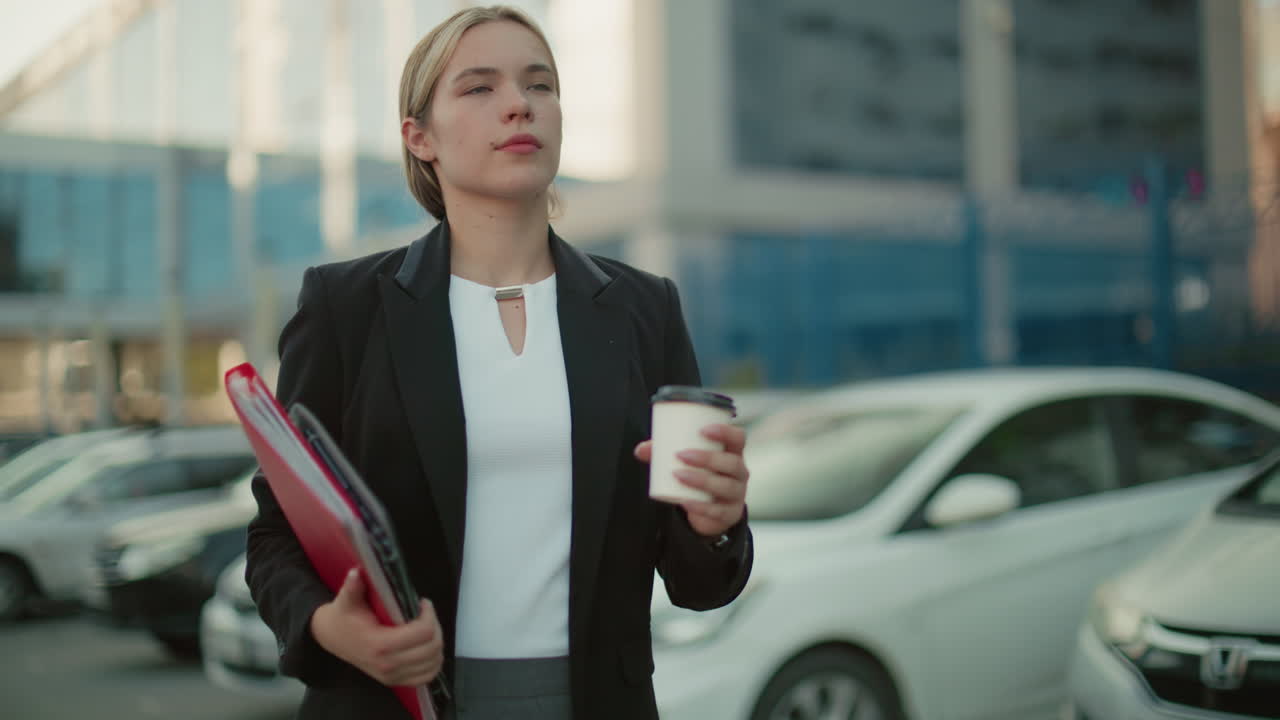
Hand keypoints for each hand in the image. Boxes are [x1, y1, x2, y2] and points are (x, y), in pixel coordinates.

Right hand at [310, 568, 443, 686]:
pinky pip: (426, 677)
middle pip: (432, 647)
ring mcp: (393, 676)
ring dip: (437, 643)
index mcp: (379, 644)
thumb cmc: (343, 617)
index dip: (429, 615)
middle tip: (426, 614)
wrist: (331, 638)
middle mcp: (388, 665)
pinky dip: (433, 662)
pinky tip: (427, 647)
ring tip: (427, 627)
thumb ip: (353, 587)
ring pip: (433, 662)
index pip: (423, 632)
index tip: (423, 604)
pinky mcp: (395, 682)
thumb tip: (357, 573)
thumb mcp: (346, 599)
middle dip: (435, 626)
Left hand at [634, 423, 749, 537]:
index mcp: (732, 453)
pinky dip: (701, 506)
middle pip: (732, 463)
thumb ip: (664, 453)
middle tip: (682, 455)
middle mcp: (740, 472)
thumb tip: (641, 449)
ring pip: (726, 486)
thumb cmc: (700, 475)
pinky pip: (719, 511)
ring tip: (679, 475)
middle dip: (708, 458)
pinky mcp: (730, 513)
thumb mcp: (686, 462)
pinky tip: (686, 501)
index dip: (725, 432)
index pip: (738, 438)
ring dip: (702, 480)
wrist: (708, 510)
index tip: (703, 430)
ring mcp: (737, 494)